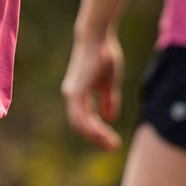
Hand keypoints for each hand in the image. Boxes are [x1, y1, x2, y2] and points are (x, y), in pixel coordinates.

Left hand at [61, 32, 123, 150]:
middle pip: (81, 125)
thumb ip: (108, 100)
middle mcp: (72, 96)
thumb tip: (109, 118)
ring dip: (96, 136)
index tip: (112, 140)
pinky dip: (91, 128)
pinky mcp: (75, 91)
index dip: (98, 131)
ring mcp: (72, 94)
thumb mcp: (109, 83)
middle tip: (113, 147)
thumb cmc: (103, 55)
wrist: (97, 38)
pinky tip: (103, 134)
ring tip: (112, 144)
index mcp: (79, 94)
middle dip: (97, 138)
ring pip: (80, 124)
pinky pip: (81, 116)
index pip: (86, 119)